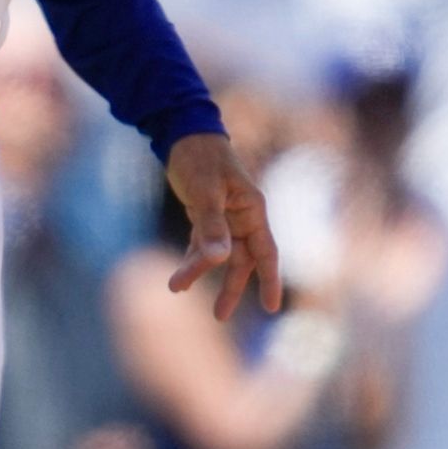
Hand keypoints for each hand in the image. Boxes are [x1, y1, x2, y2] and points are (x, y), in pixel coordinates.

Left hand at [161, 130, 282, 322]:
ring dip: (200, 271)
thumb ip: (212, 227)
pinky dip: (193, 257)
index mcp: (252, 209)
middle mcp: (243, 216)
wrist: (183, 132)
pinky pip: (203, 243)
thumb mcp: (205, 192)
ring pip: (219, 254)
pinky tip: (182, 273)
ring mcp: (225, 216)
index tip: (270, 308)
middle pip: (242, 260)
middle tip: (219, 316)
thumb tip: (220, 260)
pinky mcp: (206, 213)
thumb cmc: (199, 158)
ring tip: (176, 287)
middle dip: (230, 287)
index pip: (266, 252)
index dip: (270, 280)